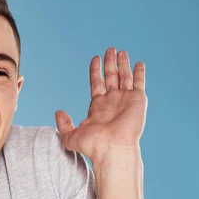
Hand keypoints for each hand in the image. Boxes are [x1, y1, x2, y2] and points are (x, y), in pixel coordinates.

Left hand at [54, 47, 147, 164]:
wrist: (111, 148)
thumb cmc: (93, 145)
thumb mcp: (71, 135)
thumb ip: (64, 124)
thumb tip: (58, 112)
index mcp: (98, 106)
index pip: (97, 83)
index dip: (96, 71)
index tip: (95, 58)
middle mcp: (112, 101)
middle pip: (111, 77)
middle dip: (110, 63)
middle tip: (109, 50)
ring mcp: (125, 100)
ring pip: (124, 77)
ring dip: (122, 64)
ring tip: (120, 51)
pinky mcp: (138, 100)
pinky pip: (139, 83)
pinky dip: (140, 72)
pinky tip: (139, 63)